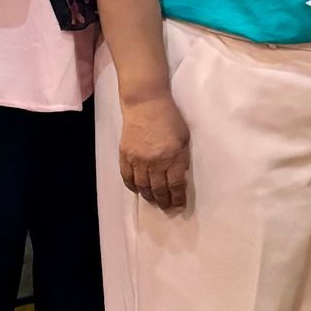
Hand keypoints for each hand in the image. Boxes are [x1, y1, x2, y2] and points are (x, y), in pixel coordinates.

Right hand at [119, 91, 189, 210]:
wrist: (146, 103)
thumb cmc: (170, 117)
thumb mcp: (184, 138)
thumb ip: (181, 158)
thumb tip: (179, 176)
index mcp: (174, 157)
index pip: (176, 185)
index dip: (178, 198)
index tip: (179, 206)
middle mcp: (156, 162)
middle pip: (160, 189)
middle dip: (164, 201)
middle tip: (166, 208)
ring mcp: (139, 159)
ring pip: (143, 186)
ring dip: (149, 196)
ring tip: (153, 201)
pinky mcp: (126, 155)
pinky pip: (128, 177)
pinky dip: (133, 186)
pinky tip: (138, 190)